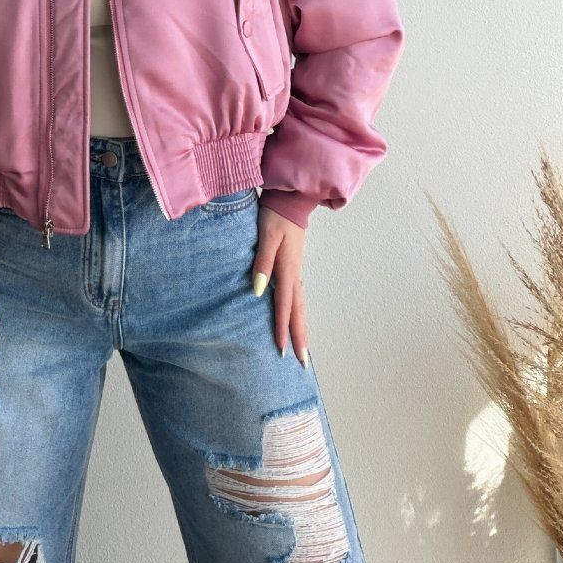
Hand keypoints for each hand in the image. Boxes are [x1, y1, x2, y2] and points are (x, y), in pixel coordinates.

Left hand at [253, 205, 308, 366]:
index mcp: (287, 269)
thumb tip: (259, 291)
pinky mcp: (294, 266)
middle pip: (298, 311)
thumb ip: (262, 263)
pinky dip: (298, 312)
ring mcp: (296, 270)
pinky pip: (298, 296)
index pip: (284, 305)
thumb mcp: (266, 236)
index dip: (282, 329)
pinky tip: (295, 317)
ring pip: (300, 305)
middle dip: (300, 337)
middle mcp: (295, 273)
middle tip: (302, 362)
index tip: (283, 351)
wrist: (290, 200)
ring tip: (303, 348)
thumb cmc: (275, 216)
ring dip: (300, 327)